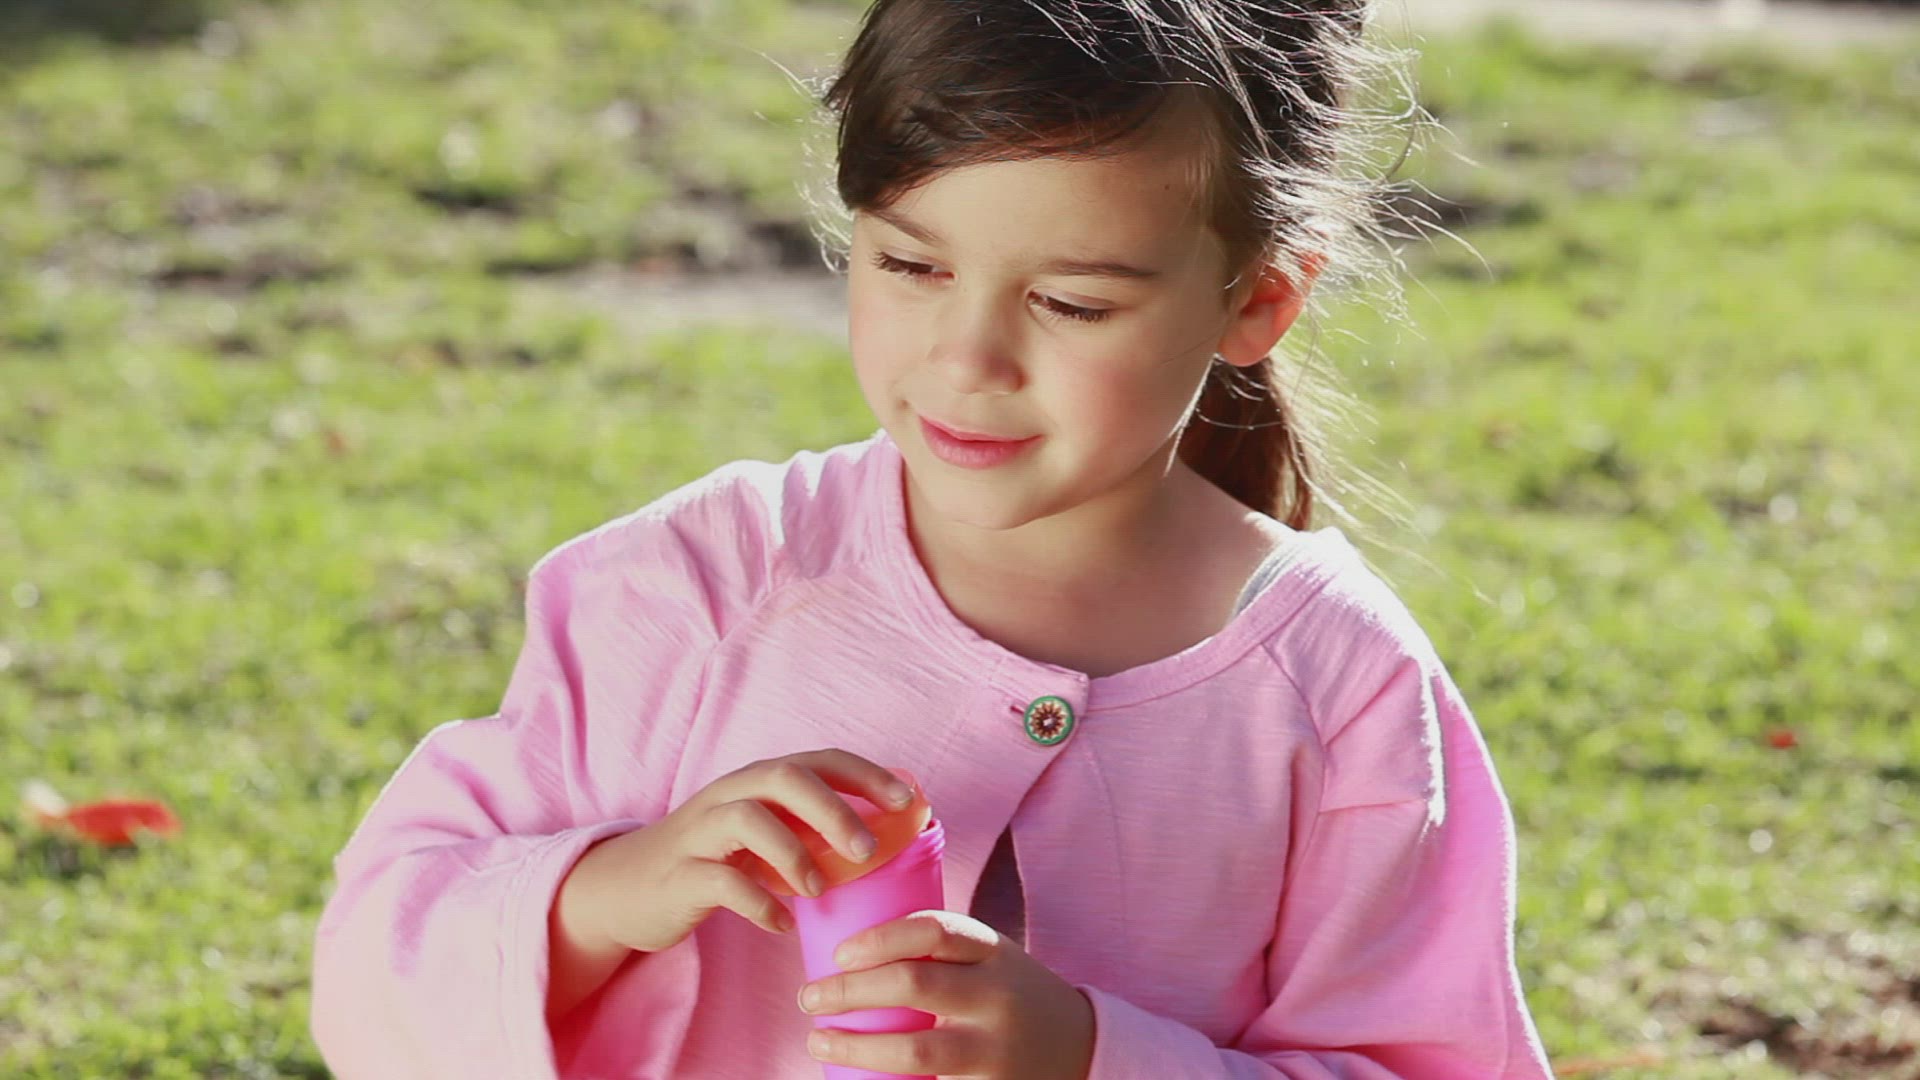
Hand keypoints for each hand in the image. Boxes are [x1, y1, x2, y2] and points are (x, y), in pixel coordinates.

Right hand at [561, 750, 914, 955]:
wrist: (626, 890)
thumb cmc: (713, 861)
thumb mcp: (764, 836)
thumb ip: (811, 829)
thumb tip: (889, 837)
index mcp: (758, 782)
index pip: (819, 759)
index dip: (866, 774)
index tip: (910, 801)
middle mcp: (730, 795)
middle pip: (783, 777)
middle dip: (834, 808)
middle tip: (869, 850)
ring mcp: (700, 833)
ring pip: (746, 818)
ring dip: (792, 852)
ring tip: (820, 890)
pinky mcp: (678, 876)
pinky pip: (719, 881)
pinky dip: (756, 902)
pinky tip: (781, 924)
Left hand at [796, 910, 1095, 1079]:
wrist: (1081, 1049)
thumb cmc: (1010, 996)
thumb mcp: (991, 959)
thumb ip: (939, 951)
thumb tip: (847, 945)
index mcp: (994, 952)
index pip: (935, 931)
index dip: (880, 938)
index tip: (839, 953)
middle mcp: (997, 998)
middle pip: (915, 986)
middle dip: (850, 990)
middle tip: (810, 996)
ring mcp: (995, 1051)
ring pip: (916, 1051)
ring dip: (857, 1046)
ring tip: (818, 1039)